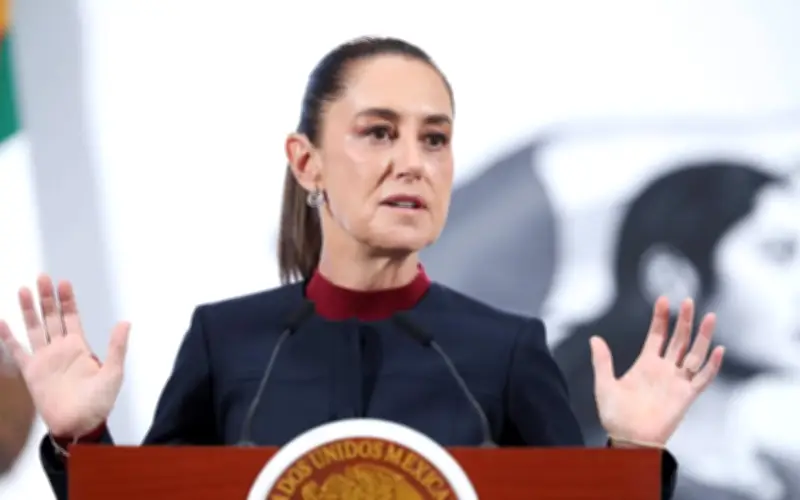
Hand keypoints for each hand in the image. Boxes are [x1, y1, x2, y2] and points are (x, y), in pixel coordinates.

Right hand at [0, 275, 129, 437]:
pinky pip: (18, 352)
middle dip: (47, 298)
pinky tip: (3, 322)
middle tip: (42, 277)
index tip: (63, 283)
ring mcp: (45, 359)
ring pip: (34, 328)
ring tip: (24, 290)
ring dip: (29, 310)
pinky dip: (9, 338)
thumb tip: (125, 322)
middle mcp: (60, 349)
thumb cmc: (99, 402)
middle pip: (52, 317)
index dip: (68, 300)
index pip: (72, 317)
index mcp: (80, 347)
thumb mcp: (113, 372)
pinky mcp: (31, 373)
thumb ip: (117, 347)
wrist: (79, 425)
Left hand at [590, 297, 723, 445]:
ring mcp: (676, 382)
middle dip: (684, 320)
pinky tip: (718, 349)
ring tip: (709, 316)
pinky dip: (711, 365)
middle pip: (678, 340)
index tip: (663, 299)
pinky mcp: (686, 396)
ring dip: (702, 336)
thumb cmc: (615, 415)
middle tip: (688, 301)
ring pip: (694, 354)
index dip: (661, 318)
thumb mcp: (604, 384)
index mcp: (646, 364)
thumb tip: (594, 338)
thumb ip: (602, 361)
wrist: (627, 439)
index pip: (657, 335)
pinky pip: (703, 378)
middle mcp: (664, 370)